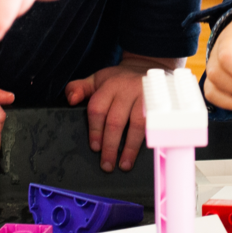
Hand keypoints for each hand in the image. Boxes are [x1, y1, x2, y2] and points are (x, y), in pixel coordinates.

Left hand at [66, 53, 181, 171]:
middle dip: (110, 145)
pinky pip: (153, 124)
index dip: (95, 130)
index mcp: (110, 85)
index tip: (95, 148)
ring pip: (137, 124)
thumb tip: (71, 99)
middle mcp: (128, 89)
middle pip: (116, 120)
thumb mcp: (96, 79)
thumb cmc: (118, 79)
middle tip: (107, 164)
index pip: (98, 109)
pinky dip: (148, 139)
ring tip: (124, 164)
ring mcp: (145, 95)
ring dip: (130, 147)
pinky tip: (144, 151)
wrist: (146, 67)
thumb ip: (79, 88)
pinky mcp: (159, 102)